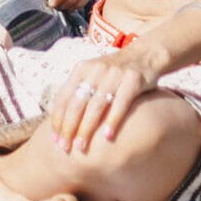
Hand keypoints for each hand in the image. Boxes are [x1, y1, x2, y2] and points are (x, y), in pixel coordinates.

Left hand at [46, 44, 163, 154]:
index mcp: (82, 68)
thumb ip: (77, 90)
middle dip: (68, 127)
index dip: (57, 119)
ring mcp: (115, 74)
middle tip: (64, 147)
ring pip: (96, 105)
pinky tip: (107, 137)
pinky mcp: (133, 79)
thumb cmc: (115, 71)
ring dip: (86, 128)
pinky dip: (113, 120)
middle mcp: (96, 69)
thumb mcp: (93, 73)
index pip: (63, 97)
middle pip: (77, 103)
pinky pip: (121, 103)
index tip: (54, 139)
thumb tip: (57, 117)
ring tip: (81, 146)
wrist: (146, 53)